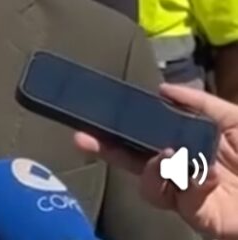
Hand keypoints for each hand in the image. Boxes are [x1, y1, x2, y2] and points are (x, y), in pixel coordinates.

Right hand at [75, 82, 237, 239]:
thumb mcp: (234, 119)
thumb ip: (200, 103)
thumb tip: (161, 88)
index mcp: (184, 145)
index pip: (143, 136)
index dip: (117, 128)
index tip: (90, 118)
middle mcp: (180, 171)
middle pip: (134, 163)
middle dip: (108, 150)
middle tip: (84, 139)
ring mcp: (189, 197)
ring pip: (151, 186)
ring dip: (156, 169)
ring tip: (171, 155)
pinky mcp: (203, 219)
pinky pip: (185, 202)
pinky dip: (193, 184)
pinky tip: (207, 174)